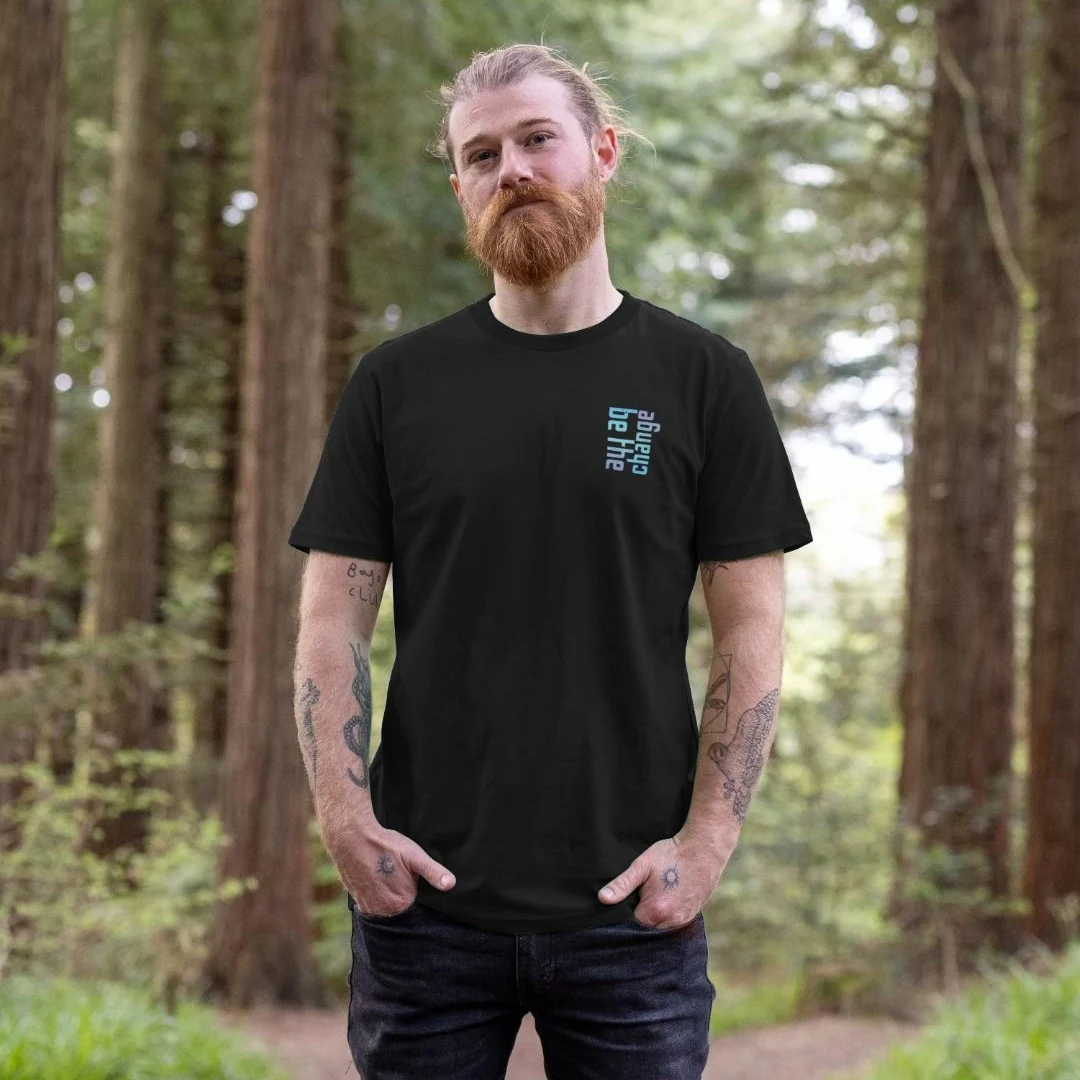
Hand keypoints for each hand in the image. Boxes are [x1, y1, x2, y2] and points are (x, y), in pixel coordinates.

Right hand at [321, 814, 455, 916]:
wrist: (351, 839)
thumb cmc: (385, 845)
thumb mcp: (415, 855)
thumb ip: (434, 872)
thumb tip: (451, 885)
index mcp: (402, 903)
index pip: (418, 903)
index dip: (417, 887)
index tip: (411, 874)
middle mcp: (384, 912)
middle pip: (402, 906)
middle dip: (403, 893)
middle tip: (397, 872)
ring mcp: (369, 909)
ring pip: (387, 905)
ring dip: (389, 895)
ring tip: (386, 874)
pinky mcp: (358, 903)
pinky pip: (374, 904)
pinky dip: (377, 895)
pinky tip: (377, 878)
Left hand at [597, 827, 734, 929]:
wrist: (703, 849)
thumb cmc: (671, 855)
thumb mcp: (642, 866)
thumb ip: (622, 884)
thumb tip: (602, 899)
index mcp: (655, 911)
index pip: (631, 925)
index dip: (627, 913)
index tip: (628, 900)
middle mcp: (670, 922)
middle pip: (646, 929)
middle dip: (641, 917)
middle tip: (642, 895)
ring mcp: (683, 920)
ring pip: (660, 928)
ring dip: (654, 918)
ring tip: (654, 897)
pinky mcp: (692, 916)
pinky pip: (673, 924)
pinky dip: (667, 917)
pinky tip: (666, 900)